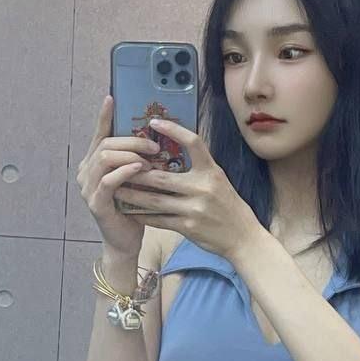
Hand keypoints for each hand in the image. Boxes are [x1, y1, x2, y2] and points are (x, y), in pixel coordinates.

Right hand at [76, 95, 162, 257]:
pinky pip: (108, 181)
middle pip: (105, 144)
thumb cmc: (134, 208)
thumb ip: (137, 159)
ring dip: (130, 155)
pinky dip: (125, 172)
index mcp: (93, 163)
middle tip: (154, 145)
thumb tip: (155, 137)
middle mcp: (86, 172)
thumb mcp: (136, 179)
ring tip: (150, 158)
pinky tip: (140, 168)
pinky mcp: (96, 203)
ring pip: (105, 159)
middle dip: (131, 140)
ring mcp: (88, 188)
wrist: (125, 241)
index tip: (111, 98)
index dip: (104, 116)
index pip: (99, 135)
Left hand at [112, 118, 261, 261]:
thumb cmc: (229, 207)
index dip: (173, 130)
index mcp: (212, 171)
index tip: (154, 122)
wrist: (243, 238)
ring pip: (154, 200)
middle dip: (136, 173)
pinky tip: (130, 211)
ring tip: (116, 189)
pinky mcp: (188, 227)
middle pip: (161, 177)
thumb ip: (199, 169)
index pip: (193, 143)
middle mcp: (203, 187)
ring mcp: (194, 209)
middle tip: (118, 166)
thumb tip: (173, 153)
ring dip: (132, 195)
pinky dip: (143, 215)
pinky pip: (159, 220)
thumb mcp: (219, 181)